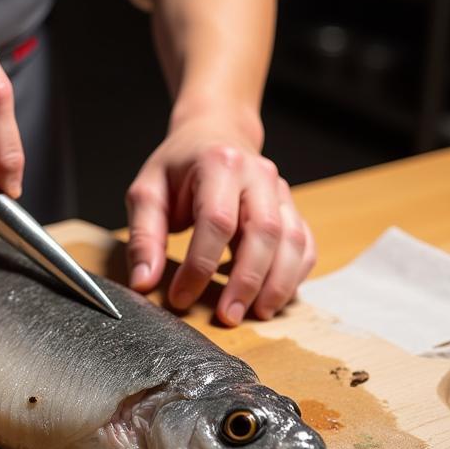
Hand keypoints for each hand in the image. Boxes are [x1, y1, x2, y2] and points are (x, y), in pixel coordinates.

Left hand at [125, 118, 315, 324]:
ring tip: (256, 314)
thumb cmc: (178, 166)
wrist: (215, 132)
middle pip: (264, 232)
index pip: (216, 222)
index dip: (200, 266)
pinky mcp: (292, 208)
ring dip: (278, 283)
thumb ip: (144, 237)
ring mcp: (280, 190)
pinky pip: (305, 244)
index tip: (181, 297)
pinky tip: (273, 296)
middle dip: (247, 281)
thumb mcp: (147, 192)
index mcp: (219, 164)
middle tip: (228, 316)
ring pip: (293, 241)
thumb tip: (143, 282)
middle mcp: (258, 174)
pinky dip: (295, 275)